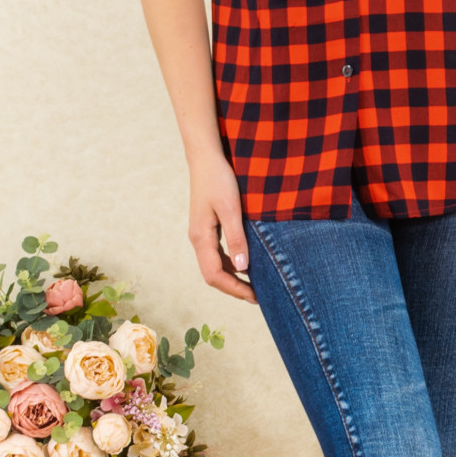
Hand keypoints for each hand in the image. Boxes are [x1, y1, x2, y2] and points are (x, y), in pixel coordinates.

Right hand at [187, 153, 258, 302]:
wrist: (206, 158)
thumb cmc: (219, 179)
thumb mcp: (231, 208)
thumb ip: (236, 239)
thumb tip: (241, 269)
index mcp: (201, 237)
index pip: (214, 275)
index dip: (234, 289)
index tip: (255, 297)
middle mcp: (198, 239)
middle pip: (212, 275)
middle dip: (233, 288)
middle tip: (257, 297)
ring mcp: (201, 234)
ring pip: (214, 265)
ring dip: (232, 278)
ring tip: (254, 285)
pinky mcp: (207, 228)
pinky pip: (217, 254)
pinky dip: (231, 265)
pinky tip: (246, 265)